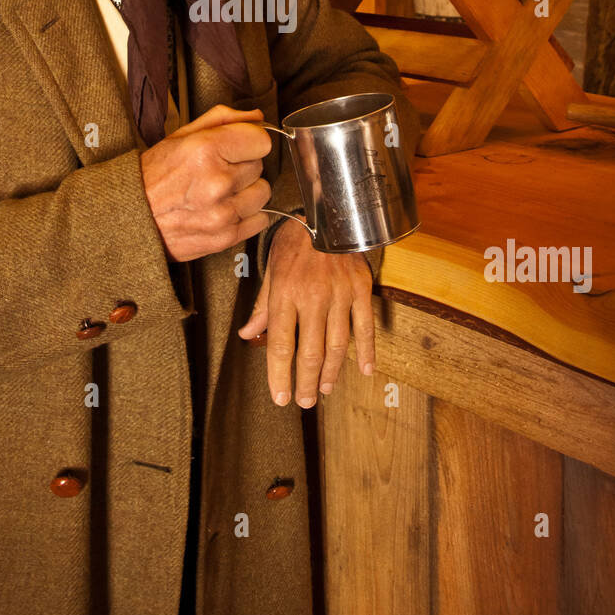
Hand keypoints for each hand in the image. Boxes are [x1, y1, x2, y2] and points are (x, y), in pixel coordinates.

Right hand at [140, 103, 271, 262]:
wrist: (130, 218)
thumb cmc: (153, 175)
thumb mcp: (181, 136)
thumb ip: (222, 120)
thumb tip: (256, 116)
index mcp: (205, 150)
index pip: (262, 140)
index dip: (248, 141)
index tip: (235, 147)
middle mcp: (217, 182)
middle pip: (260, 166)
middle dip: (242, 166)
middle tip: (217, 171)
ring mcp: (223, 213)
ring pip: (263, 193)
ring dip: (246, 191)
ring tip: (220, 191)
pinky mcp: (225, 238)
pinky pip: (260, 219)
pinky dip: (247, 215)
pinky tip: (224, 208)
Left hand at [237, 216, 375, 406]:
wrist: (327, 213)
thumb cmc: (294, 243)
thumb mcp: (271, 271)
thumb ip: (262, 307)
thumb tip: (248, 335)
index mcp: (285, 293)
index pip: (281, 343)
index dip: (279, 374)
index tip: (279, 397)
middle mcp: (312, 297)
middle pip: (310, 351)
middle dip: (306, 382)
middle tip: (305, 402)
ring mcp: (339, 294)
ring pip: (337, 344)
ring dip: (332, 373)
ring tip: (326, 389)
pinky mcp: (360, 289)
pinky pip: (365, 326)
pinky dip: (366, 350)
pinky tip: (365, 370)